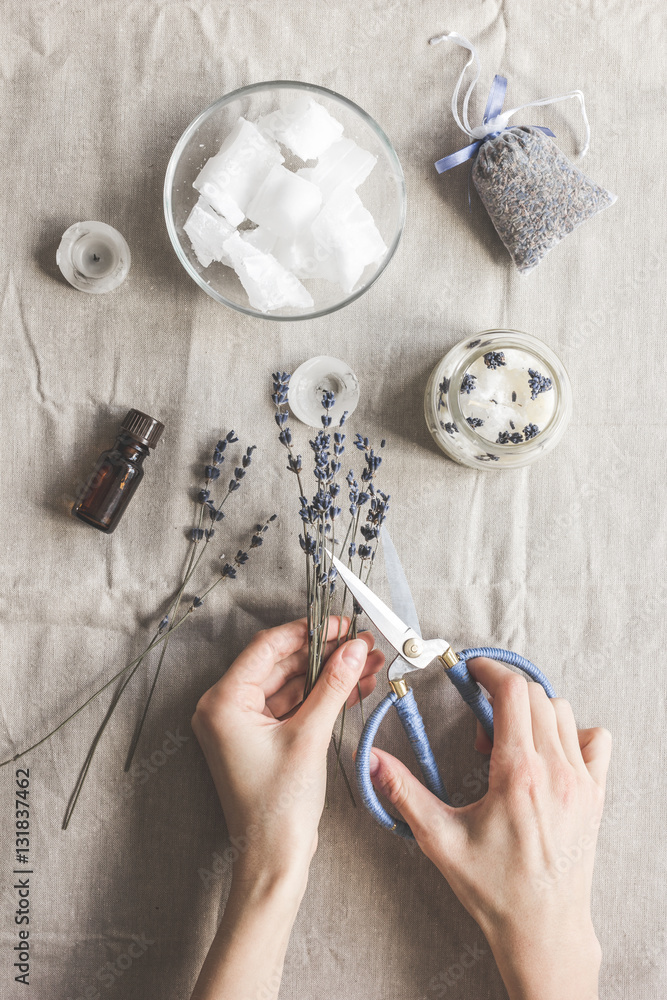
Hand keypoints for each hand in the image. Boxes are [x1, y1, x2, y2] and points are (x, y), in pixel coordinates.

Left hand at [192, 616, 383, 888]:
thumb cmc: (278, 807)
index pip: (268, 647)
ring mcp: (243, 724)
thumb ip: (332, 685)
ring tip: (368, 665)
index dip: (310, 632)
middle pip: (281, 664)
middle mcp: (226, 708)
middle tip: (362, 645)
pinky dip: (321, 697)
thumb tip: (354, 649)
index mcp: (223, 702)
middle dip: (326, 655)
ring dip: (329, 675)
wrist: (274, 859)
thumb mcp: (310, 736)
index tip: (342, 624)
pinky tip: (354, 687)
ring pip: (291, 684)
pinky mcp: (260, 738)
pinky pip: (292, 706)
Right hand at [367, 658, 611, 999]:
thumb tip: (373, 762)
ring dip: (533, 712)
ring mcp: (581, 782)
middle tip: (479, 718)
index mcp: (517, 774)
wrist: (543, 929)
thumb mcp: (440, 840)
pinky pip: (595, 741)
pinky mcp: (595, 796)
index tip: (471, 669)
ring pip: (563, 713)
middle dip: (503, 692)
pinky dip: (573, 733)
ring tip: (507, 741)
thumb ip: (404, 794)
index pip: (512, 693)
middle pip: (536, 695)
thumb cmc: (495, 889)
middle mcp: (556, 770)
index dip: (489, 671)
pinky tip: (548, 754)